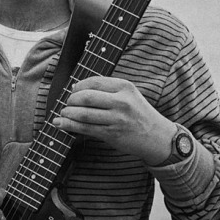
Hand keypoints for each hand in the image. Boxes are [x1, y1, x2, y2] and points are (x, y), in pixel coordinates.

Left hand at [53, 76, 176, 163]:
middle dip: (71, 100)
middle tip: (66, 103)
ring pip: (84, 113)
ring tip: (62, 114)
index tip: (72, 90)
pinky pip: (86, 128)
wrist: (157, 137)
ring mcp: (117, 119)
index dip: (78, 86)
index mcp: (125, 87)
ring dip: (68, 113)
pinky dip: (70, 125)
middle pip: (86, 97)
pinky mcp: (112, 134)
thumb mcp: (129, 95)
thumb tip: (77, 89)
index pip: (94, 82)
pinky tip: (61, 124)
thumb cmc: (140, 115)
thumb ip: (108, 90)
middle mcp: (121, 101)